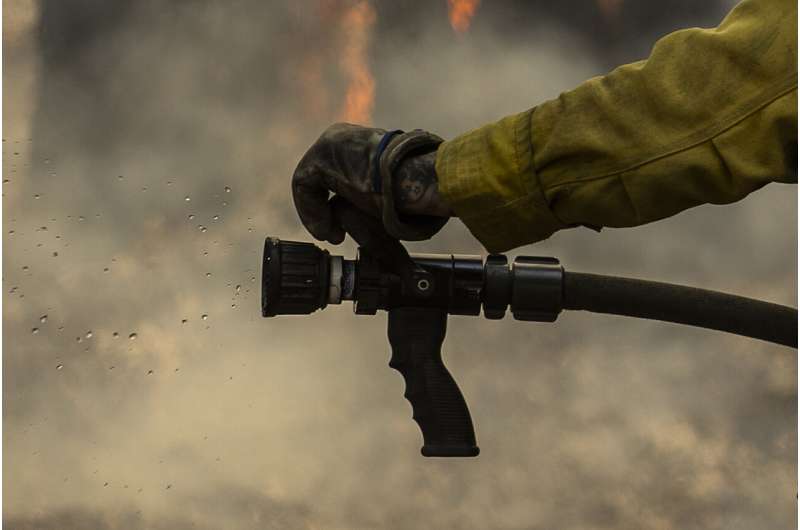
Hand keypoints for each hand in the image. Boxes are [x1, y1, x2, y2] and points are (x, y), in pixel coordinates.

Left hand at [291, 123, 450, 244]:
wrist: (415, 179)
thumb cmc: (412, 190)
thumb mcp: (390, 188)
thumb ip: (373, 192)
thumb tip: (378, 214)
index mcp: (359, 141)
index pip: (335, 172)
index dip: (336, 202)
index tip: (344, 227)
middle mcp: (341, 136)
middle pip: (320, 177)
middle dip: (324, 208)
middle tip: (335, 232)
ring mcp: (329, 144)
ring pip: (310, 183)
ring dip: (317, 213)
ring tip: (332, 234)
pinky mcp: (320, 157)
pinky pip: (304, 186)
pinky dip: (312, 212)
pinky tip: (327, 229)